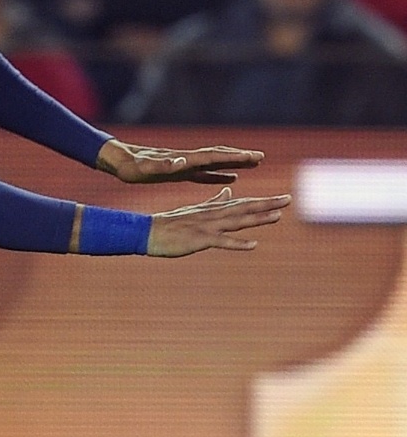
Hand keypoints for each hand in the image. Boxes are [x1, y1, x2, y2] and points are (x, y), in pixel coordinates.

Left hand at [97, 138, 264, 185]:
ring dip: (234, 163)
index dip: (234, 157)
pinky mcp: (179, 171)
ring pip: (215, 163)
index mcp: (183, 160)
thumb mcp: (145, 168)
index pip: (213, 156)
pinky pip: (204, 173)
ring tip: (254, 164)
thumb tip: (180, 162)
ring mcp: (184, 164)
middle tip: (261, 157)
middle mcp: (187, 159)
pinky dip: (218, 174)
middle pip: (218, 156)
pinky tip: (230, 178)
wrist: (119, 160)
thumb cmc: (131, 166)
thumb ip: (163, 165)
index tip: (254, 156)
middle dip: (240, 156)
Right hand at [145, 188, 290, 256]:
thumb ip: (213, 202)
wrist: (148, 231)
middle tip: (288, 199)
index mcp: (213, 210)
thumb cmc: (170, 223)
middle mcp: (213, 215)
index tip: (283, 197)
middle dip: (267, 204)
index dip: (264, 201)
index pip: (243, 203)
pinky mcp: (199, 239)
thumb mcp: (194, 210)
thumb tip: (229, 191)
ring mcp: (207, 227)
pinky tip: (253, 245)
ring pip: (236, 221)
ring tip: (278, 216)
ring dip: (257, 219)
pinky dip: (237, 243)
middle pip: (244, 209)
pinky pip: (221, 241)